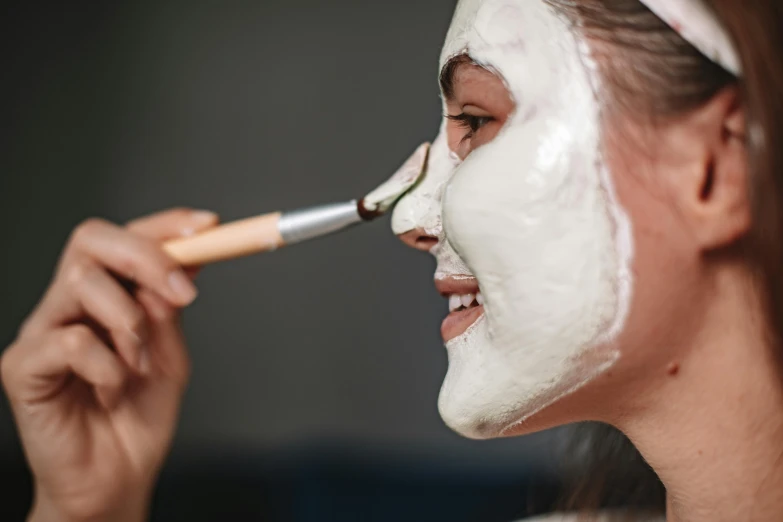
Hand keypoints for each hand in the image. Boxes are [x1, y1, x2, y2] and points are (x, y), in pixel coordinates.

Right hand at [1, 208, 218, 521]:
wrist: (116, 479)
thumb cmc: (139, 418)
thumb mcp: (170, 354)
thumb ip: (169, 310)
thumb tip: (185, 261)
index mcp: (106, 295)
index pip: (125, 237)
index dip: (164, 224)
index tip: (208, 225)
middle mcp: (69, 304)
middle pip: (92, 239)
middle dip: (146, 255)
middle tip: (183, 292)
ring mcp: (42, 332)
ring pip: (83, 283)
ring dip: (131, 323)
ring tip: (140, 364)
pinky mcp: (23, 367)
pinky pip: (70, 341)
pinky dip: (108, 366)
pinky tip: (113, 392)